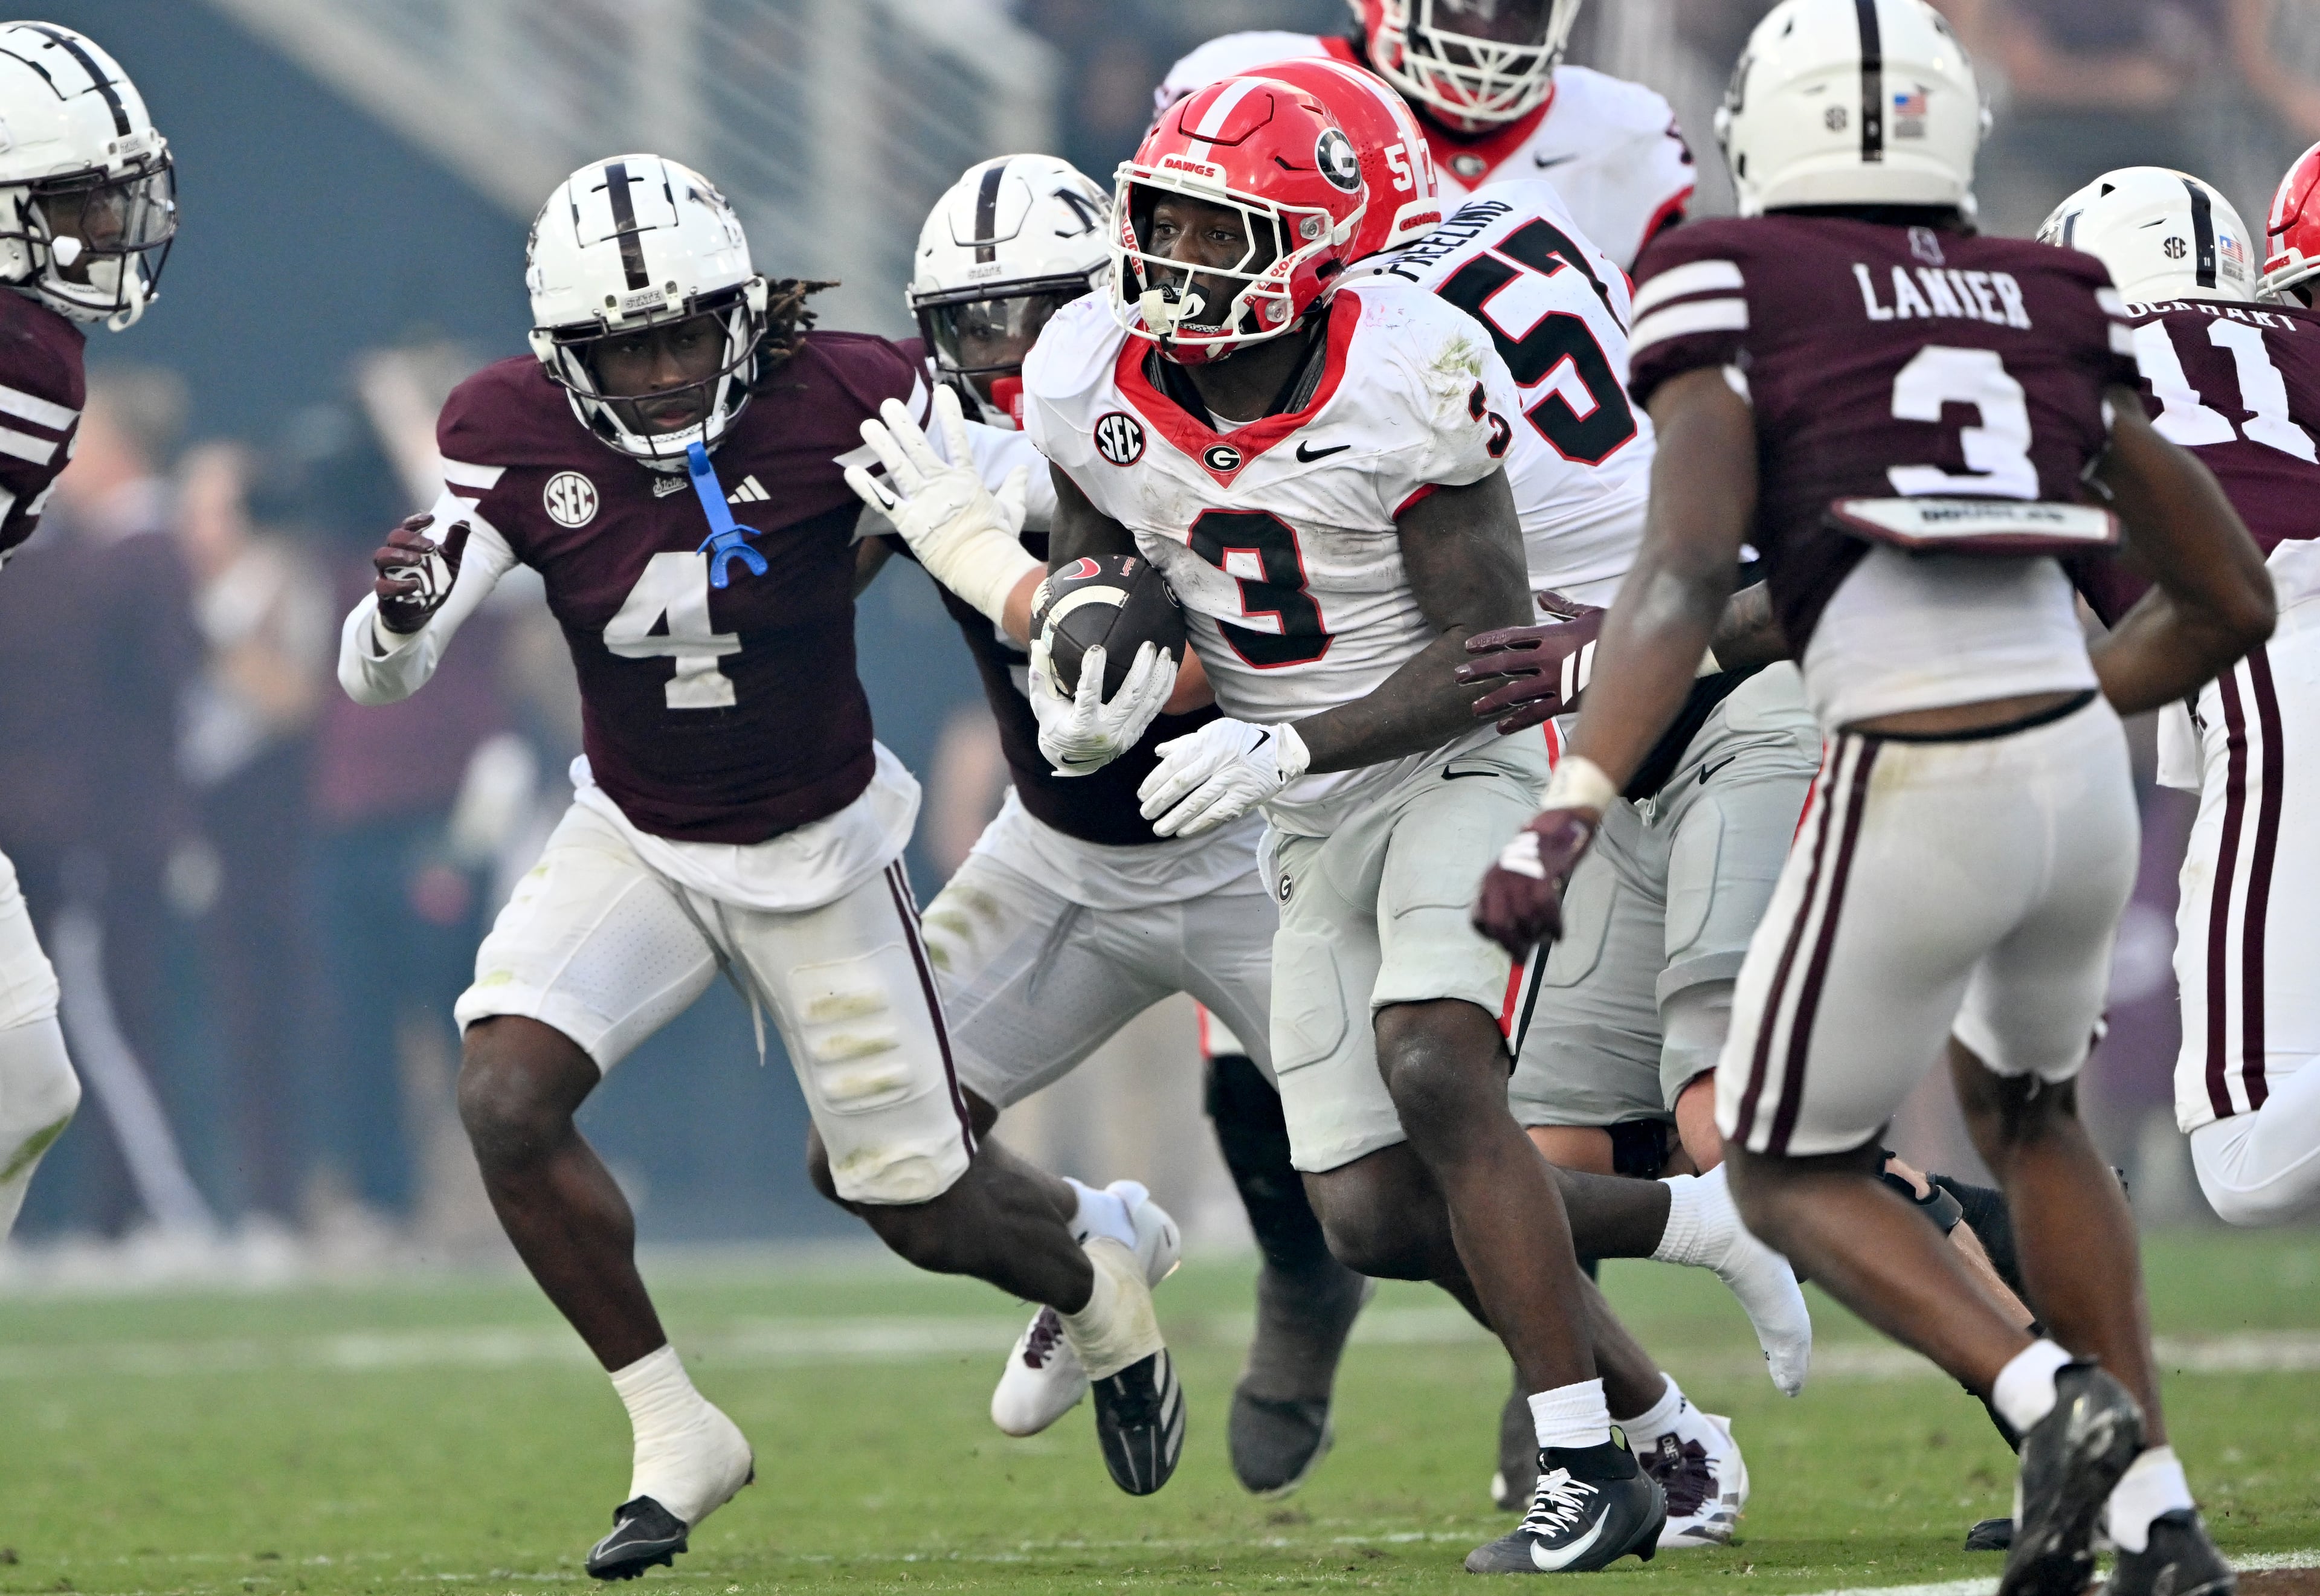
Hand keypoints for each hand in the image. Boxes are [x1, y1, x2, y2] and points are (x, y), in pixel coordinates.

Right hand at [372, 512, 470, 634]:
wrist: (422, 611)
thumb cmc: (435, 582)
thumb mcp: (450, 563)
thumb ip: (455, 544)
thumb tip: (464, 522)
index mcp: (409, 545)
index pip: (407, 527)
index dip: (416, 521)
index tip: (431, 519)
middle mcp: (395, 555)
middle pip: (393, 538)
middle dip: (411, 539)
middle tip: (431, 546)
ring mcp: (387, 573)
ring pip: (381, 557)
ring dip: (399, 556)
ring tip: (419, 561)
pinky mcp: (384, 592)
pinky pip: (382, 585)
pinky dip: (398, 584)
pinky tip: (415, 585)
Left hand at [844, 385, 1035, 623]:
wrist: (985, 566)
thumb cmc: (1000, 539)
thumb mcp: (1013, 509)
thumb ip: (1014, 486)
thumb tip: (1023, 468)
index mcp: (966, 480)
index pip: (958, 440)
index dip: (950, 415)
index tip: (941, 390)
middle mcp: (942, 484)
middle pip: (919, 447)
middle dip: (903, 423)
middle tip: (889, 403)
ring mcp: (924, 502)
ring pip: (899, 467)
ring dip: (882, 445)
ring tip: (866, 425)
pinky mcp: (909, 523)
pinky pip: (884, 502)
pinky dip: (867, 487)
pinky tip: (851, 471)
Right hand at [1032, 638, 1177, 776]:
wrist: (1074, 760)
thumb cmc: (1056, 726)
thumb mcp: (1042, 706)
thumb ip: (1039, 678)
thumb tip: (1036, 645)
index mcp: (1082, 726)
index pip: (1089, 696)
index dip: (1093, 672)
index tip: (1097, 648)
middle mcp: (1108, 732)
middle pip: (1130, 697)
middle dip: (1141, 669)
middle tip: (1147, 644)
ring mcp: (1126, 734)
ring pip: (1148, 702)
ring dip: (1159, 675)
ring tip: (1165, 651)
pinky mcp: (1137, 732)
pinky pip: (1156, 707)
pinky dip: (1165, 687)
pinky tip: (1170, 668)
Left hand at [1137, 717, 1309, 837]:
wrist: (1281, 751)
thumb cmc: (1242, 741)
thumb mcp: (1215, 732)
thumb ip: (1186, 743)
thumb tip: (1159, 752)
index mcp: (1208, 742)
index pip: (1175, 764)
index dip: (1155, 781)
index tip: (1142, 795)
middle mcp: (1219, 760)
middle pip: (1182, 784)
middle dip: (1160, 801)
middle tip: (1145, 814)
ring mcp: (1232, 780)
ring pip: (1197, 802)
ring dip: (1175, 818)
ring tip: (1159, 828)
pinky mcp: (1244, 797)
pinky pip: (1217, 813)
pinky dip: (1198, 824)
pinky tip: (1183, 831)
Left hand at [1455, 593, 1604, 732]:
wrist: (1640, 658)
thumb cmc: (1615, 633)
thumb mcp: (1588, 613)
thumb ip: (1562, 608)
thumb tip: (1543, 598)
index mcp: (1552, 635)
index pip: (1511, 637)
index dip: (1488, 642)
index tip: (1468, 647)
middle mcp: (1548, 659)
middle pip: (1505, 664)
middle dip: (1480, 671)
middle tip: (1458, 677)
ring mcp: (1556, 682)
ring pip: (1515, 693)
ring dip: (1491, 701)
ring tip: (1473, 709)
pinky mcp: (1566, 703)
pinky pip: (1535, 714)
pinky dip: (1516, 721)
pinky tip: (1500, 728)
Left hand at [1471, 807, 1598, 957]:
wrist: (1554, 827)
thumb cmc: (1535, 861)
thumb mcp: (1514, 882)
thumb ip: (1512, 908)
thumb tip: (1519, 943)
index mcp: (1486, 883)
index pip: (1478, 919)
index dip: (1492, 938)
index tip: (1508, 946)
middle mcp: (1496, 880)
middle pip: (1499, 925)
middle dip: (1512, 946)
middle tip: (1523, 958)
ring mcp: (1518, 876)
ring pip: (1524, 919)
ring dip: (1537, 935)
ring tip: (1546, 938)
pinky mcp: (1540, 872)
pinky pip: (1545, 908)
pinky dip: (1553, 926)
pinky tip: (1558, 933)